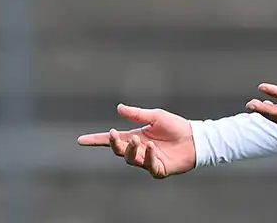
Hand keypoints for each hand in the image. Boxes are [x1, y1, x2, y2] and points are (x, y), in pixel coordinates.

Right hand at [76, 104, 195, 178]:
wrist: (196, 138)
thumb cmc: (176, 127)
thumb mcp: (156, 116)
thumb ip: (138, 114)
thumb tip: (119, 107)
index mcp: (135, 137)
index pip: (112, 140)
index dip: (96, 140)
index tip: (81, 140)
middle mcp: (139, 150)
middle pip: (119, 151)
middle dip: (115, 144)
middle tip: (115, 134)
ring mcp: (148, 161)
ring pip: (131, 159)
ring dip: (132, 149)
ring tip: (138, 139)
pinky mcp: (159, 169)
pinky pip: (149, 166)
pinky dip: (149, 156)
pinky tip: (152, 146)